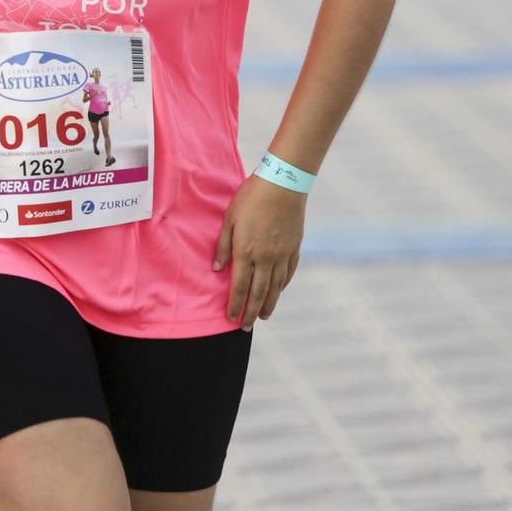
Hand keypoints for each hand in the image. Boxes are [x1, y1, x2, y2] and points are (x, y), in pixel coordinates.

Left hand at [214, 176, 307, 330]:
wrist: (283, 183)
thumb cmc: (251, 197)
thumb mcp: (229, 218)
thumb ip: (223, 245)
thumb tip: (217, 269)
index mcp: (246, 251)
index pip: (238, 285)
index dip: (234, 304)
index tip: (230, 317)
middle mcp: (265, 257)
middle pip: (258, 292)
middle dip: (250, 312)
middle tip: (245, 327)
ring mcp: (282, 254)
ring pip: (276, 286)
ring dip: (268, 304)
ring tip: (263, 317)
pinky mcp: (294, 247)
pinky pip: (288, 273)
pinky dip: (283, 286)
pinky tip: (279, 291)